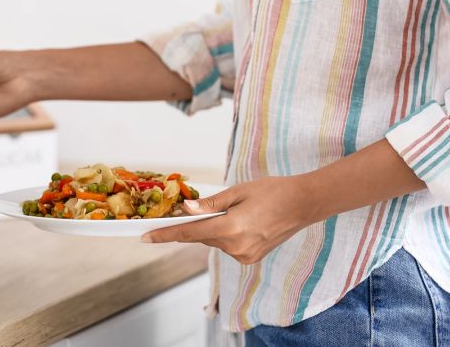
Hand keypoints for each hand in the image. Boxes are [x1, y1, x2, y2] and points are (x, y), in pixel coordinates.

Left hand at [140, 140, 425, 264]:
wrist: (304, 204)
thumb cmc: (273, 191)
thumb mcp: (239, 191)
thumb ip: (211, 204)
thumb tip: (186, 209)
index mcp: (231, 228)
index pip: (189, 233)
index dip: (165, 235)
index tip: (145, 237)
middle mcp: (236, 247)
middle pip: (202, 237)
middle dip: (195, 224)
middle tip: (194, 208)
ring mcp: (245, 255)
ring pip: (215, 241)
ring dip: (215, 228)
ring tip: (237, 210)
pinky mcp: (251, 258)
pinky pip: (228, 246)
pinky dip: (227, 234)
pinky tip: (243, 221)